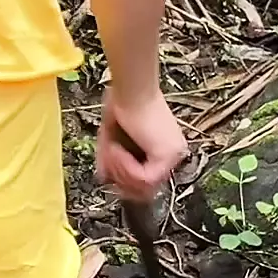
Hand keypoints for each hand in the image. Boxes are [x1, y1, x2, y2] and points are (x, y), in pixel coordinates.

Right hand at [96, 86, 186, 202]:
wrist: (130, 88)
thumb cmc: (123, 102)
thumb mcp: (114, 138)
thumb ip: (113, 159)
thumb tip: (104, 178)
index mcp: (165, 149)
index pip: (146, 181)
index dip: (123, 180)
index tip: (108, 171)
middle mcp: (174, 154)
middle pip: (145, 189)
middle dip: (119, 178)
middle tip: (107, 160)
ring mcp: (173, 156)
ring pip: (143, 186)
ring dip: (119, 170)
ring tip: (111, 150)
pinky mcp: (167, 155)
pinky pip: (143, 177)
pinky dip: (124, 166)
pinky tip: (117, 149)